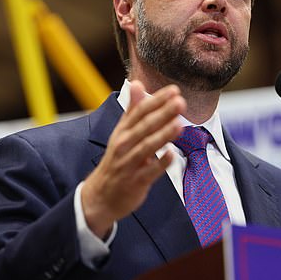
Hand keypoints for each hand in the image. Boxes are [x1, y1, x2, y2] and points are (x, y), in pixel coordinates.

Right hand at [81, 81, 185, 237]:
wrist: (101, 196)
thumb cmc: (116, 160)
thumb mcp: (122, 132)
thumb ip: (132, 109)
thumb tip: (137, 83)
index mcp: (123, 131)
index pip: (140, 111)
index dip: (157, 100)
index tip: (173, 90)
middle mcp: (124, 145)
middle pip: (144, 126)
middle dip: (163, 113)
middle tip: (179, 102)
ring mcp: (129, 163)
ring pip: (147, 147)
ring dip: (163, 135)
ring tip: (179, 124)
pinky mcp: (135, 182)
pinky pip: (149, 172)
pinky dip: (160, 163)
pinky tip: (172, 155)